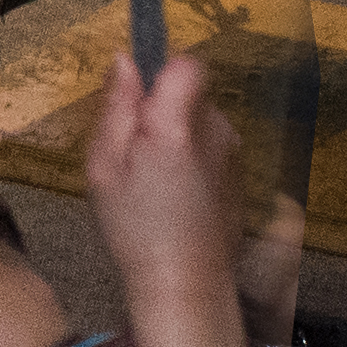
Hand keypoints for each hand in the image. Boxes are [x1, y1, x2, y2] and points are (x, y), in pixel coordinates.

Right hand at [75, 46, 282, 346]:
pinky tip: (177, 200)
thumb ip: (116, 109)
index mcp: (177, 125)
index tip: (136, 111)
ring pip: (201, 121)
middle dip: (162, 113)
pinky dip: (195, 162)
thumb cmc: (136, 231)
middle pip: (190, 92)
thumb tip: (125, 60)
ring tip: (154, 186)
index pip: (184, 64)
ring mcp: (235, 152)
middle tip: (134, 159)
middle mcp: (216, 131)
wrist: (186, 286)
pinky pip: (212, 148)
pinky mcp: (243, 173)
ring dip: (178, 139)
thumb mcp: (103, 168)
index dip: (157, 79)